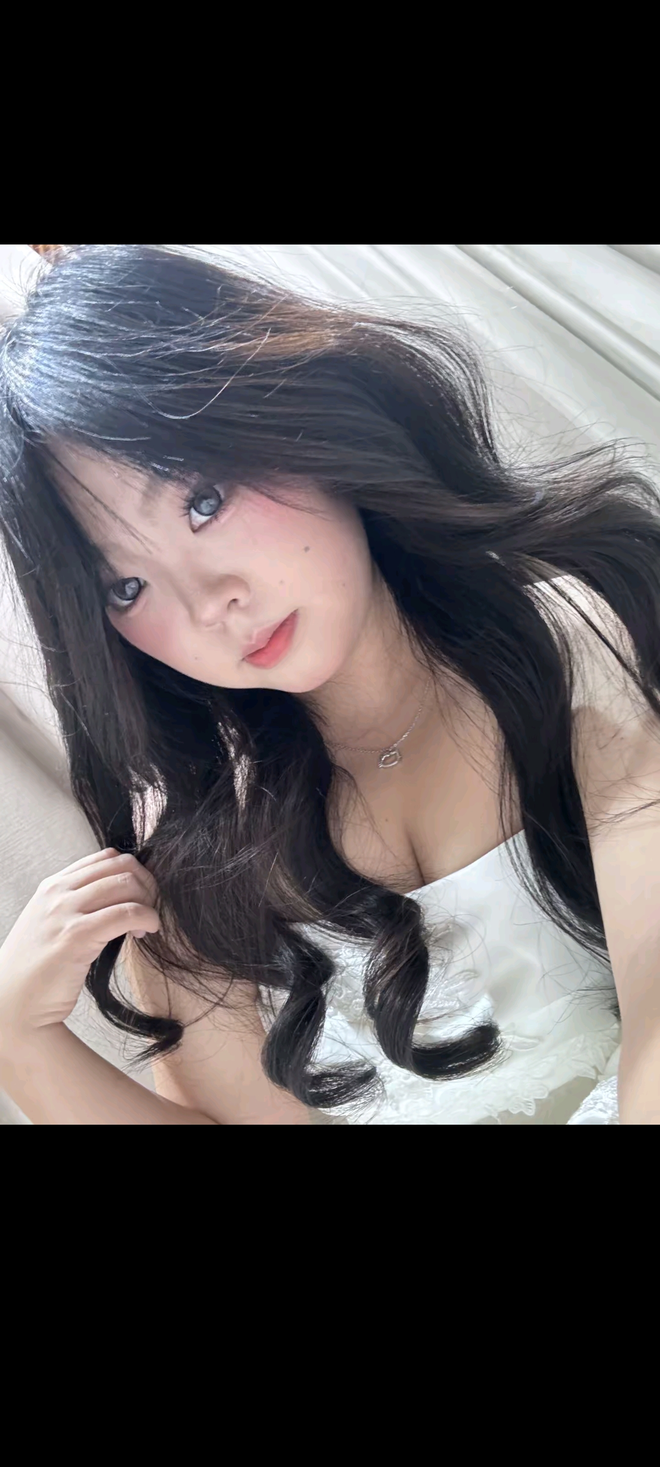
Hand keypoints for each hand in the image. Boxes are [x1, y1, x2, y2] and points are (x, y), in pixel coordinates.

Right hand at [0, 848, 159, 1039]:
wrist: (12, 1003)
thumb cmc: (36, 970)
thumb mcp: (51, 923)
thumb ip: (77, 905)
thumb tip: (119, 895)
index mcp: (53, 885)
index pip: (106, 857)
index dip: (133, 873)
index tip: (140, 896)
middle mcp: (57, 891)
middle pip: (122, 865)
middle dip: (146, 885)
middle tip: (149, 910)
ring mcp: (65, 911)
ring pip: (127, 884)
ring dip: (148, 902)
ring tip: (145, 927)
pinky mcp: (77, 935)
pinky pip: (127, 912)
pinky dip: (147, 917)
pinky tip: (147, 932)